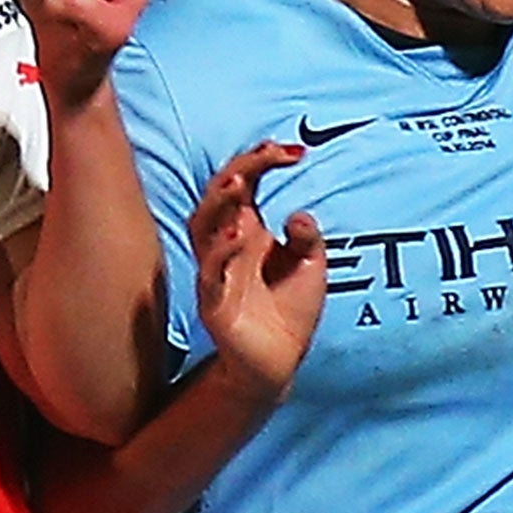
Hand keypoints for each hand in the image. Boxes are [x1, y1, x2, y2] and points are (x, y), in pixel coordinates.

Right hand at [190, 142, 327, 399]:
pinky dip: (222, 250)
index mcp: (248, 229)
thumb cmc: (290, 310)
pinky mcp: (214, 302)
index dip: (262, 160)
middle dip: (238, 170)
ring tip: (238, 184)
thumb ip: (308, 239)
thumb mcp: (311, 266)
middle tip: (266, 154)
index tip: (295, 150)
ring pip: (201, 227)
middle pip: (218, 196)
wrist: (280, 362)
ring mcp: (217, 271)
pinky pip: (210, 272)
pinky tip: (240, 234)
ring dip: (217, 204)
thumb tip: (299, 215)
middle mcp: (227, 244)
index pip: (244, 182)